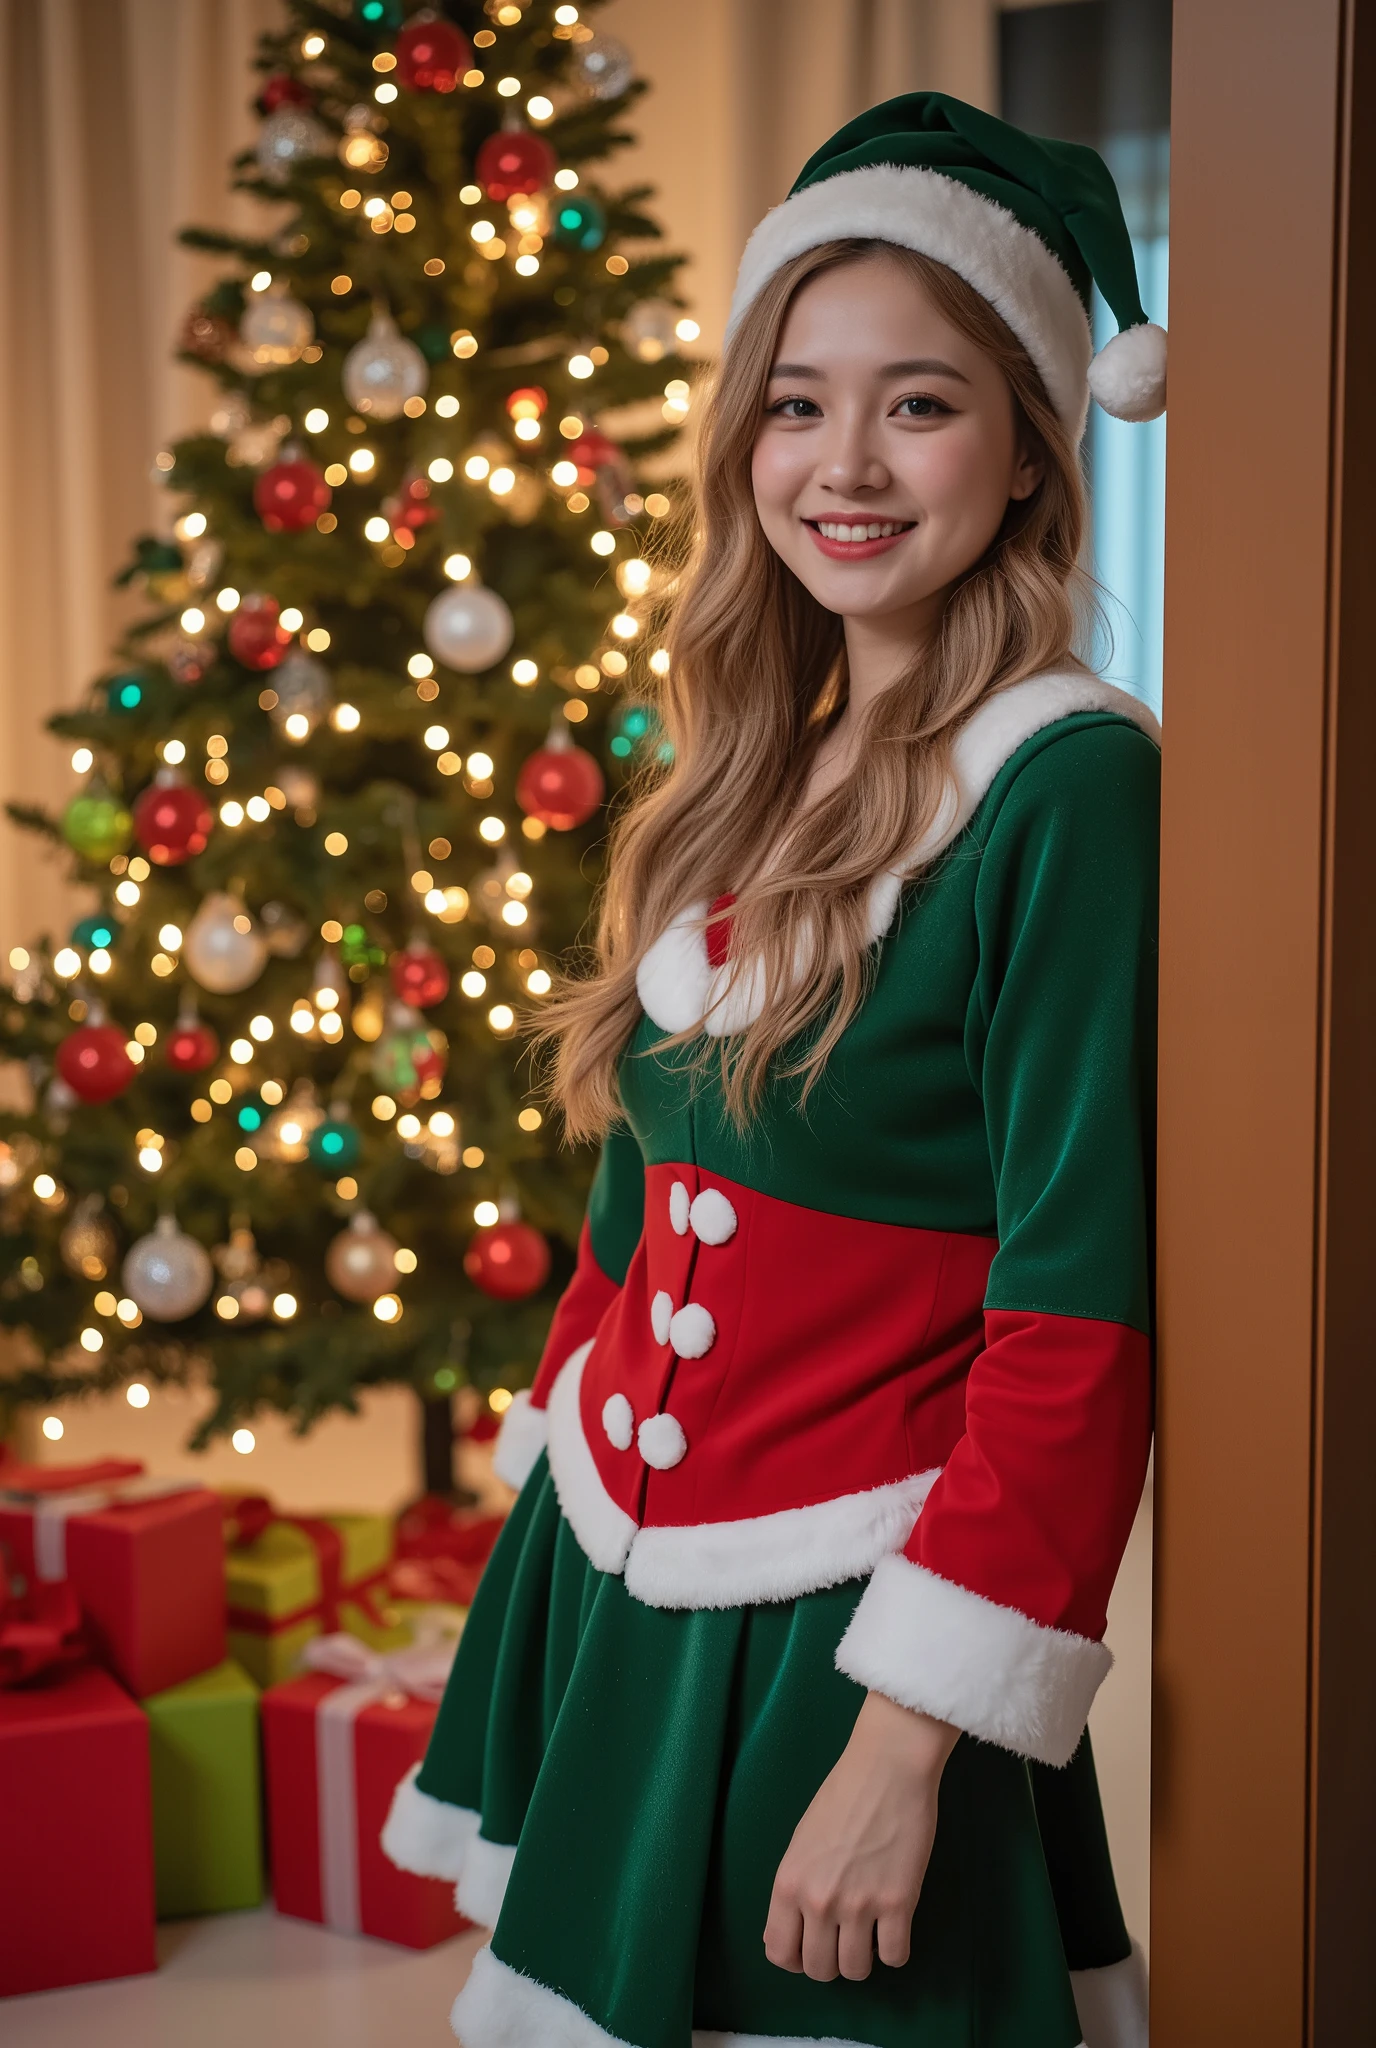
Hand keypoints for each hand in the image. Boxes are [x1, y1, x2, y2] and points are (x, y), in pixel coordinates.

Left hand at [763, 1691, 958, 1981]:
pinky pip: (895, 1957)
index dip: (795, 1958)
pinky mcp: (899, 1903)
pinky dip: (894, 1950)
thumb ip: (793, 1890)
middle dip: (831, 1961)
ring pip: (856, 1971)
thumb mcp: (801, 1842)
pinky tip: (894, 1927)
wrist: (887, 1767)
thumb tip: (787, 1935)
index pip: (780, 1953)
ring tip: (869, 1931)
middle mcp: (819, 1900)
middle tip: (843, 1937)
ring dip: (863, 1957)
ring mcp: (859, 1905)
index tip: (810, 1946)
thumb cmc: (842, 1795)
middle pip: (819, 1970)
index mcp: (789, 1883)